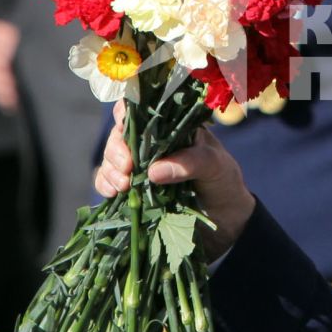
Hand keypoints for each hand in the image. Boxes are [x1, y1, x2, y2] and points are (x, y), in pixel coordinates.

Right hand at [94, 106, 257, 257]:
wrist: (226, 219)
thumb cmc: (224, 182)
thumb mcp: (215, 166)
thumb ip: (189, 163)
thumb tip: (153, 171)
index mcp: (171, 128)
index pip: (141, 112)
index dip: (126, 115)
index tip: (124, 130)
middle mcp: (151, 144)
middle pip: (120, 136)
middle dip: (116, 150)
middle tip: (126, 168)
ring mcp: (140, 167)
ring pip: (111, 159)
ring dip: (110, 170)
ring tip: (122, 186)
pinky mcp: (134, 190)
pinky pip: (109, 182)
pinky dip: (105, 185)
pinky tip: (112, 193)